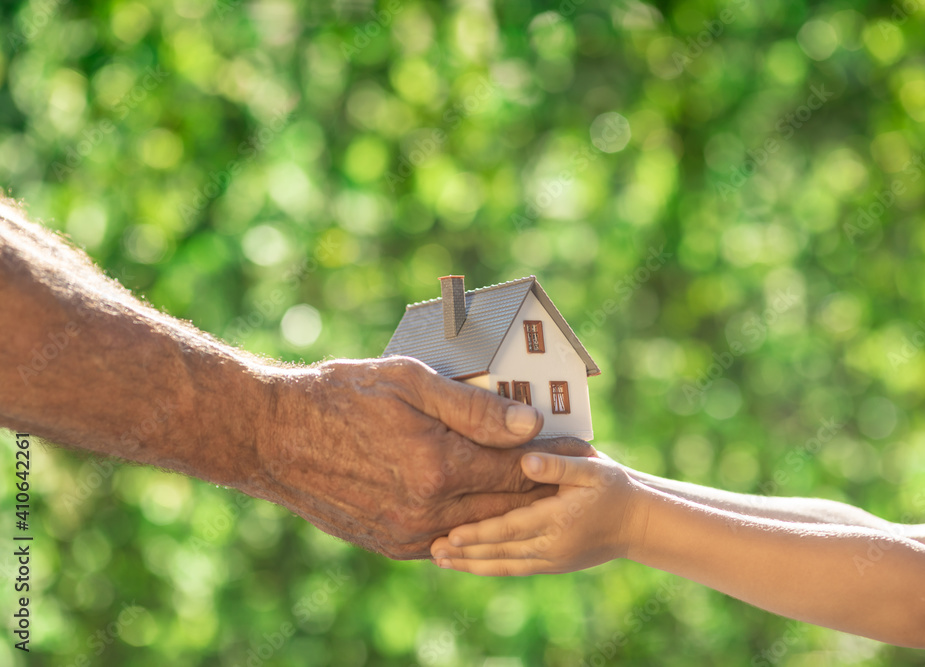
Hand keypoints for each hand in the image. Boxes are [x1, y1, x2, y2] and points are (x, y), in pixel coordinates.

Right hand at [245, 356, 594, 559]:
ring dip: (513, 509)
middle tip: (573, 473)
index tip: (586, 448)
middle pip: (509, 505)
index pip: (520, 469)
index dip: (556, 458)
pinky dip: (475, 523)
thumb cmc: (340, 396)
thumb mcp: (408, 382)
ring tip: (541, 490)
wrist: (271, 438)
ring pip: (482, 527)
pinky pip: (449, 539)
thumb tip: (530, 424)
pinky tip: (488, 507)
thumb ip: (473, 407)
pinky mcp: (389, 545)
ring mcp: (407, 534)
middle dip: (545, 487)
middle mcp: (428, 511)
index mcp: (439, 467)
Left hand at [429, 451, 649, 574]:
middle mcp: (552, 546)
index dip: (479, 533)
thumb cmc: (614, 488)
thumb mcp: (592, 469)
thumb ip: (558, 465)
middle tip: (432, 550)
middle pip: (500, 553)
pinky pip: (514, 569)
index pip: (510, 529)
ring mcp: (552, 559)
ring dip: (471, 564)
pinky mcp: (553, 564)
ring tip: (440, 561)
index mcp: (558, 520)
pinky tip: (468, 563)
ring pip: (504, 565)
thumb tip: (526, 461)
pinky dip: (489, 567)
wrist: (639, 522)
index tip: (451, 535)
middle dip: (465, 553)